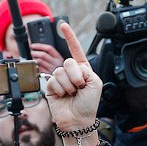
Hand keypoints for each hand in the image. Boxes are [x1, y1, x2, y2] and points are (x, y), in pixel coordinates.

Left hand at [29, 42, 64, 73]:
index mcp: (58, 57)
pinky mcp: (47, 75)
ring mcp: (51, 69)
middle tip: (31, 52)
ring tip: (32, 59)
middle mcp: (56, 63)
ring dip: (34, 59)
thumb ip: (49, 55)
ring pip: (40, 61)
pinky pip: (39, 68)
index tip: (33, 45)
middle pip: (43, 55)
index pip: (49, 48)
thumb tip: (37, 49)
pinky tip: (35, 66)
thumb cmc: (57, 70)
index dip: (39, 46)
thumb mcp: (57, 61)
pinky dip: (35, 66)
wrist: (60, 82)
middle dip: (35, 52)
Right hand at [45, 23, 102, 143]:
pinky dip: (60, 90)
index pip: (75, 50)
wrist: (78, 120)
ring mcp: (60, 79)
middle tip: (79, 89)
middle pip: (68, 62)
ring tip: (71, 95)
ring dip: (68, 85)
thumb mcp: (96, 83)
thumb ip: (86, 69)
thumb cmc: (89, 104)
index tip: (62, 25)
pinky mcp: (50, 86)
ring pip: (59, 72)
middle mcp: (71, 72)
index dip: (69, 37)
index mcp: (83, 69)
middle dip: (75, 76)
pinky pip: (52, 80)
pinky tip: (63, 96)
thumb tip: (72, 68)